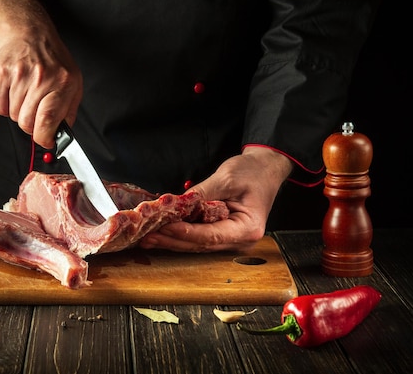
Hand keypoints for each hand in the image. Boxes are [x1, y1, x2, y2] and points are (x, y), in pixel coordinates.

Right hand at [0, 0, 82, 148]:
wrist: (30, 34)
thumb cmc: (53, 62)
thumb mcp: (73, 83)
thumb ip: (69, 111)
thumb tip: (61, 135)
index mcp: (63, 83)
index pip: (48, 120)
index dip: (44, 137)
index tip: (45, 140)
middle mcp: (42, 78)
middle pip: (27, 122)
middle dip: (31, 125)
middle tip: (35, 113)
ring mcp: (20, 75)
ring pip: (13, 116)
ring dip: (19, 112)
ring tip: (26, 96)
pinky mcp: (1, 74)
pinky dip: (5, 106)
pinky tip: (14, 92)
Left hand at [139, 146, 293, 251]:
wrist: (265, 169)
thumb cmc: (253, 172)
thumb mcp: (227, 178)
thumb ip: (203, 193)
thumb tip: (179, 203)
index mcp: (248, 228)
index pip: (212, 235)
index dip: (187, 232)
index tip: (166, 227)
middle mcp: (240, 240)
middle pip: (201, 244)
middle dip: (172, 240)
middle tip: (147, 237)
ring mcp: (230, 239)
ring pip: (197, 244)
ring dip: (172, 241)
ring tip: (147, 238)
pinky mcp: (221, 234)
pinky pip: (198, 237)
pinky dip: (179, 235)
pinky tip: (161, 234)